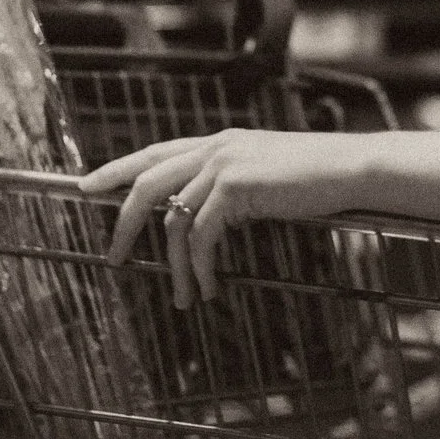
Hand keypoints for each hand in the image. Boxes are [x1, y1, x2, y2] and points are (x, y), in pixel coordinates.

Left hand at [92, 130, 376, 308]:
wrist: (351, 169)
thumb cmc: (318, 178)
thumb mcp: (266, 174)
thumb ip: (233, 185)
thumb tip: (206, 215)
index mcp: (219, 142)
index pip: (156, 152)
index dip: (118, 169)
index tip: (87, 186)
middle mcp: (215, 147)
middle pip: (147, 183)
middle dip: (124, 222)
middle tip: (114, 256)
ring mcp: (223, 164)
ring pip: (174, 220)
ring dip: (176, 266)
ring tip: (182, 296)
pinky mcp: (235, 186)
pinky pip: (202, 234)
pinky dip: (201, 266)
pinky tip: (210, 287)